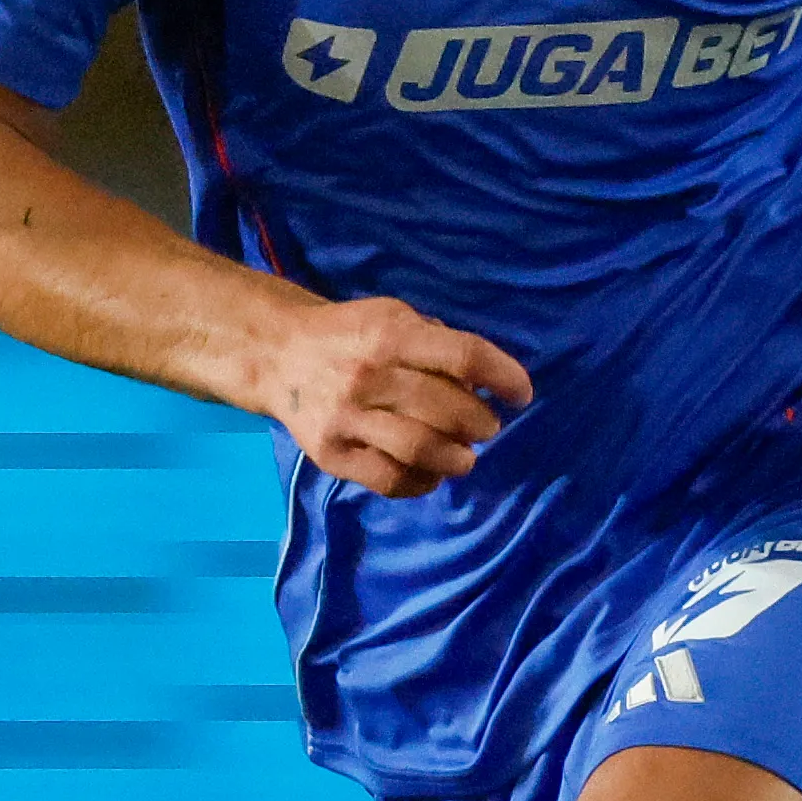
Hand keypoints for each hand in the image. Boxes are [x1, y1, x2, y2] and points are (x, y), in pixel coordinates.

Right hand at [254, 293, 531, 497]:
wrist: (279, 354)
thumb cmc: (351, 336)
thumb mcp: (393, 317)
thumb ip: (436, 343)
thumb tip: (483, 382)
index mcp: (392, 333)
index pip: (464, 355)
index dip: (503, 377)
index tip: (521, 395)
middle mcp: (370, 374)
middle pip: (447, 408)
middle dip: (480, 424)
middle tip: (485, 428)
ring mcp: (348, 417)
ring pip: (421, 448)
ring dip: (457, 459)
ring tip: (463, 456)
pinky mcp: (331, 453)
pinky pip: (389, 479)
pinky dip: (421, 483)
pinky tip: (430, 475)